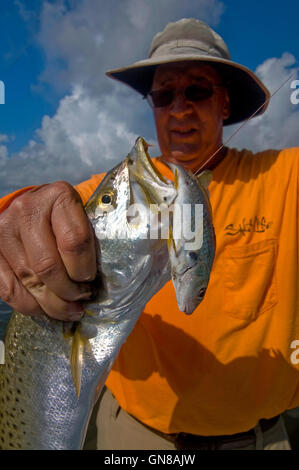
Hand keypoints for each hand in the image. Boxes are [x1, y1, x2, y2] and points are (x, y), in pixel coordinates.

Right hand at [0, 182, 96, 320]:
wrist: (32, 208)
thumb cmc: (67, 218)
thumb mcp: (85, 215)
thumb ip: (97, 236)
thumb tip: (119, 271)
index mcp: (58, 196)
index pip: (75, 242)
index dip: (85, 269)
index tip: (92, 280)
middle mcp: (27, 209)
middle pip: (49, 265)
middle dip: (69, 292)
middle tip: (82, 299)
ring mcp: (4, 230)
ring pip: (30, 280)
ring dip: (53, 304)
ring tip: (70, 310)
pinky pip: (9, 290)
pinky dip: (31, 306)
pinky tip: (46, 309)